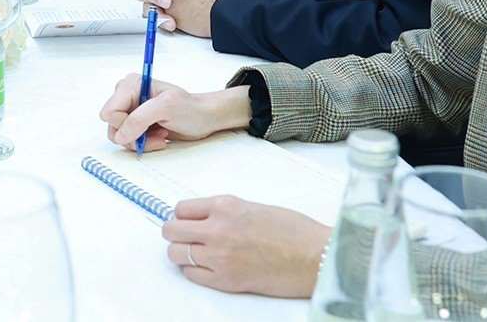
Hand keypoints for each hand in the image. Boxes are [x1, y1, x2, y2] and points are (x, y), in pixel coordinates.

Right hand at [98, 74, 248, 150]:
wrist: (203, 118)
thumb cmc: (189, 108)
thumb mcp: (166, 107)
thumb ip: (139, 119)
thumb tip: (120, 135)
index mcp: (130, 85)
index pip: (110, 112)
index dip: (125, 124)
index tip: (146, 124)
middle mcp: (126, 97)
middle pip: (113, 126)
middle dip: (133, 134)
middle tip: (155, 131)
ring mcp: (131, 111)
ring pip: (119, 136)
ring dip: (140, 140)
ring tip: (159, 134)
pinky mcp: (136, 124)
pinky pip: (128, 140)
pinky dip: (143, 143)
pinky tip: (159, 136)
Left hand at [161, 196, 328, 296]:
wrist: (315, 257)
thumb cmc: (295, 231)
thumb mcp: (254, 207)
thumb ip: (226, 212)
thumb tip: (205, 219)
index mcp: (226, 205)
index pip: (181, 208)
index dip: (183, 216)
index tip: (187, 220)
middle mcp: (217, 229)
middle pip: (171, 230)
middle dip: (175, 233)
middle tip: (185, 237)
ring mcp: (219, 256)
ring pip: (176, 254)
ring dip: (182, 253)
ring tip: (196, 254)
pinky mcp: (226, 281)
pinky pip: (192, 275)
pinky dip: (194, 272)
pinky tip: (208, 268)